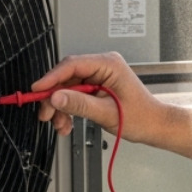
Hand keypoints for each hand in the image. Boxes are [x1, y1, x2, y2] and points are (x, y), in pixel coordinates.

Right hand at [30, 51, 162, 142]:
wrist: (154, 126)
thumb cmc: (141, 117)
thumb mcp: (107, 113)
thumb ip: (80, 104)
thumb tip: (56, 97)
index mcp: (109, 64)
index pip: (73, 65)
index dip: (52, 78)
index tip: (37, 90)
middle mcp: (103, 67)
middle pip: (67, 76)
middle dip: (54, 97)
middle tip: (46, 114)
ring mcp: (99, 77)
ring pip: (68, 88)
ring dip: (60, 107)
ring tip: (59, 124)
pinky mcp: (96, 87)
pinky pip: (75, 95)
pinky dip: (68, 109)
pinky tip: (67, 123)